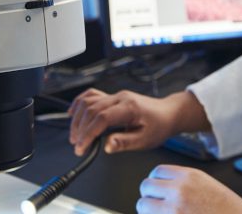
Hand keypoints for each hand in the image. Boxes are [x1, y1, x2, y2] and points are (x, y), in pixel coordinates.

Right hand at [68, 89, 208, 156]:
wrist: (168, 113)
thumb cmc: (159, 126)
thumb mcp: (145, 140)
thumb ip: (124, 143)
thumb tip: (107, 146)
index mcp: (129, 107)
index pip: (102, 118)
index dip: (89, 133)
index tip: (82, 147)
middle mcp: (120, 98)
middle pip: (91, 109)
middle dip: (80, 129)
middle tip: (78, 146)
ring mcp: (115, 95)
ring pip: (88, 101)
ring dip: (78, 118)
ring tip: (75, 136)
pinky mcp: (113, 97)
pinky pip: (91, 95)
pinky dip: (80, 103)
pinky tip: (73, 113)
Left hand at [137, 165, 241, 213]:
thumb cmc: (228, 209)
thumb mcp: (206, 184)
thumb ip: (183, 181)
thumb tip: (161, 185)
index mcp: (189, 176)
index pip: (157, 172)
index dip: (155, 182)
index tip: (157, 190)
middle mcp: (179, 190)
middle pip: (146, 187)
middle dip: (149, 196)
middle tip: (155, 205)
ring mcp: (174, 210)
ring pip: (143, 206)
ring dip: (147, 211)